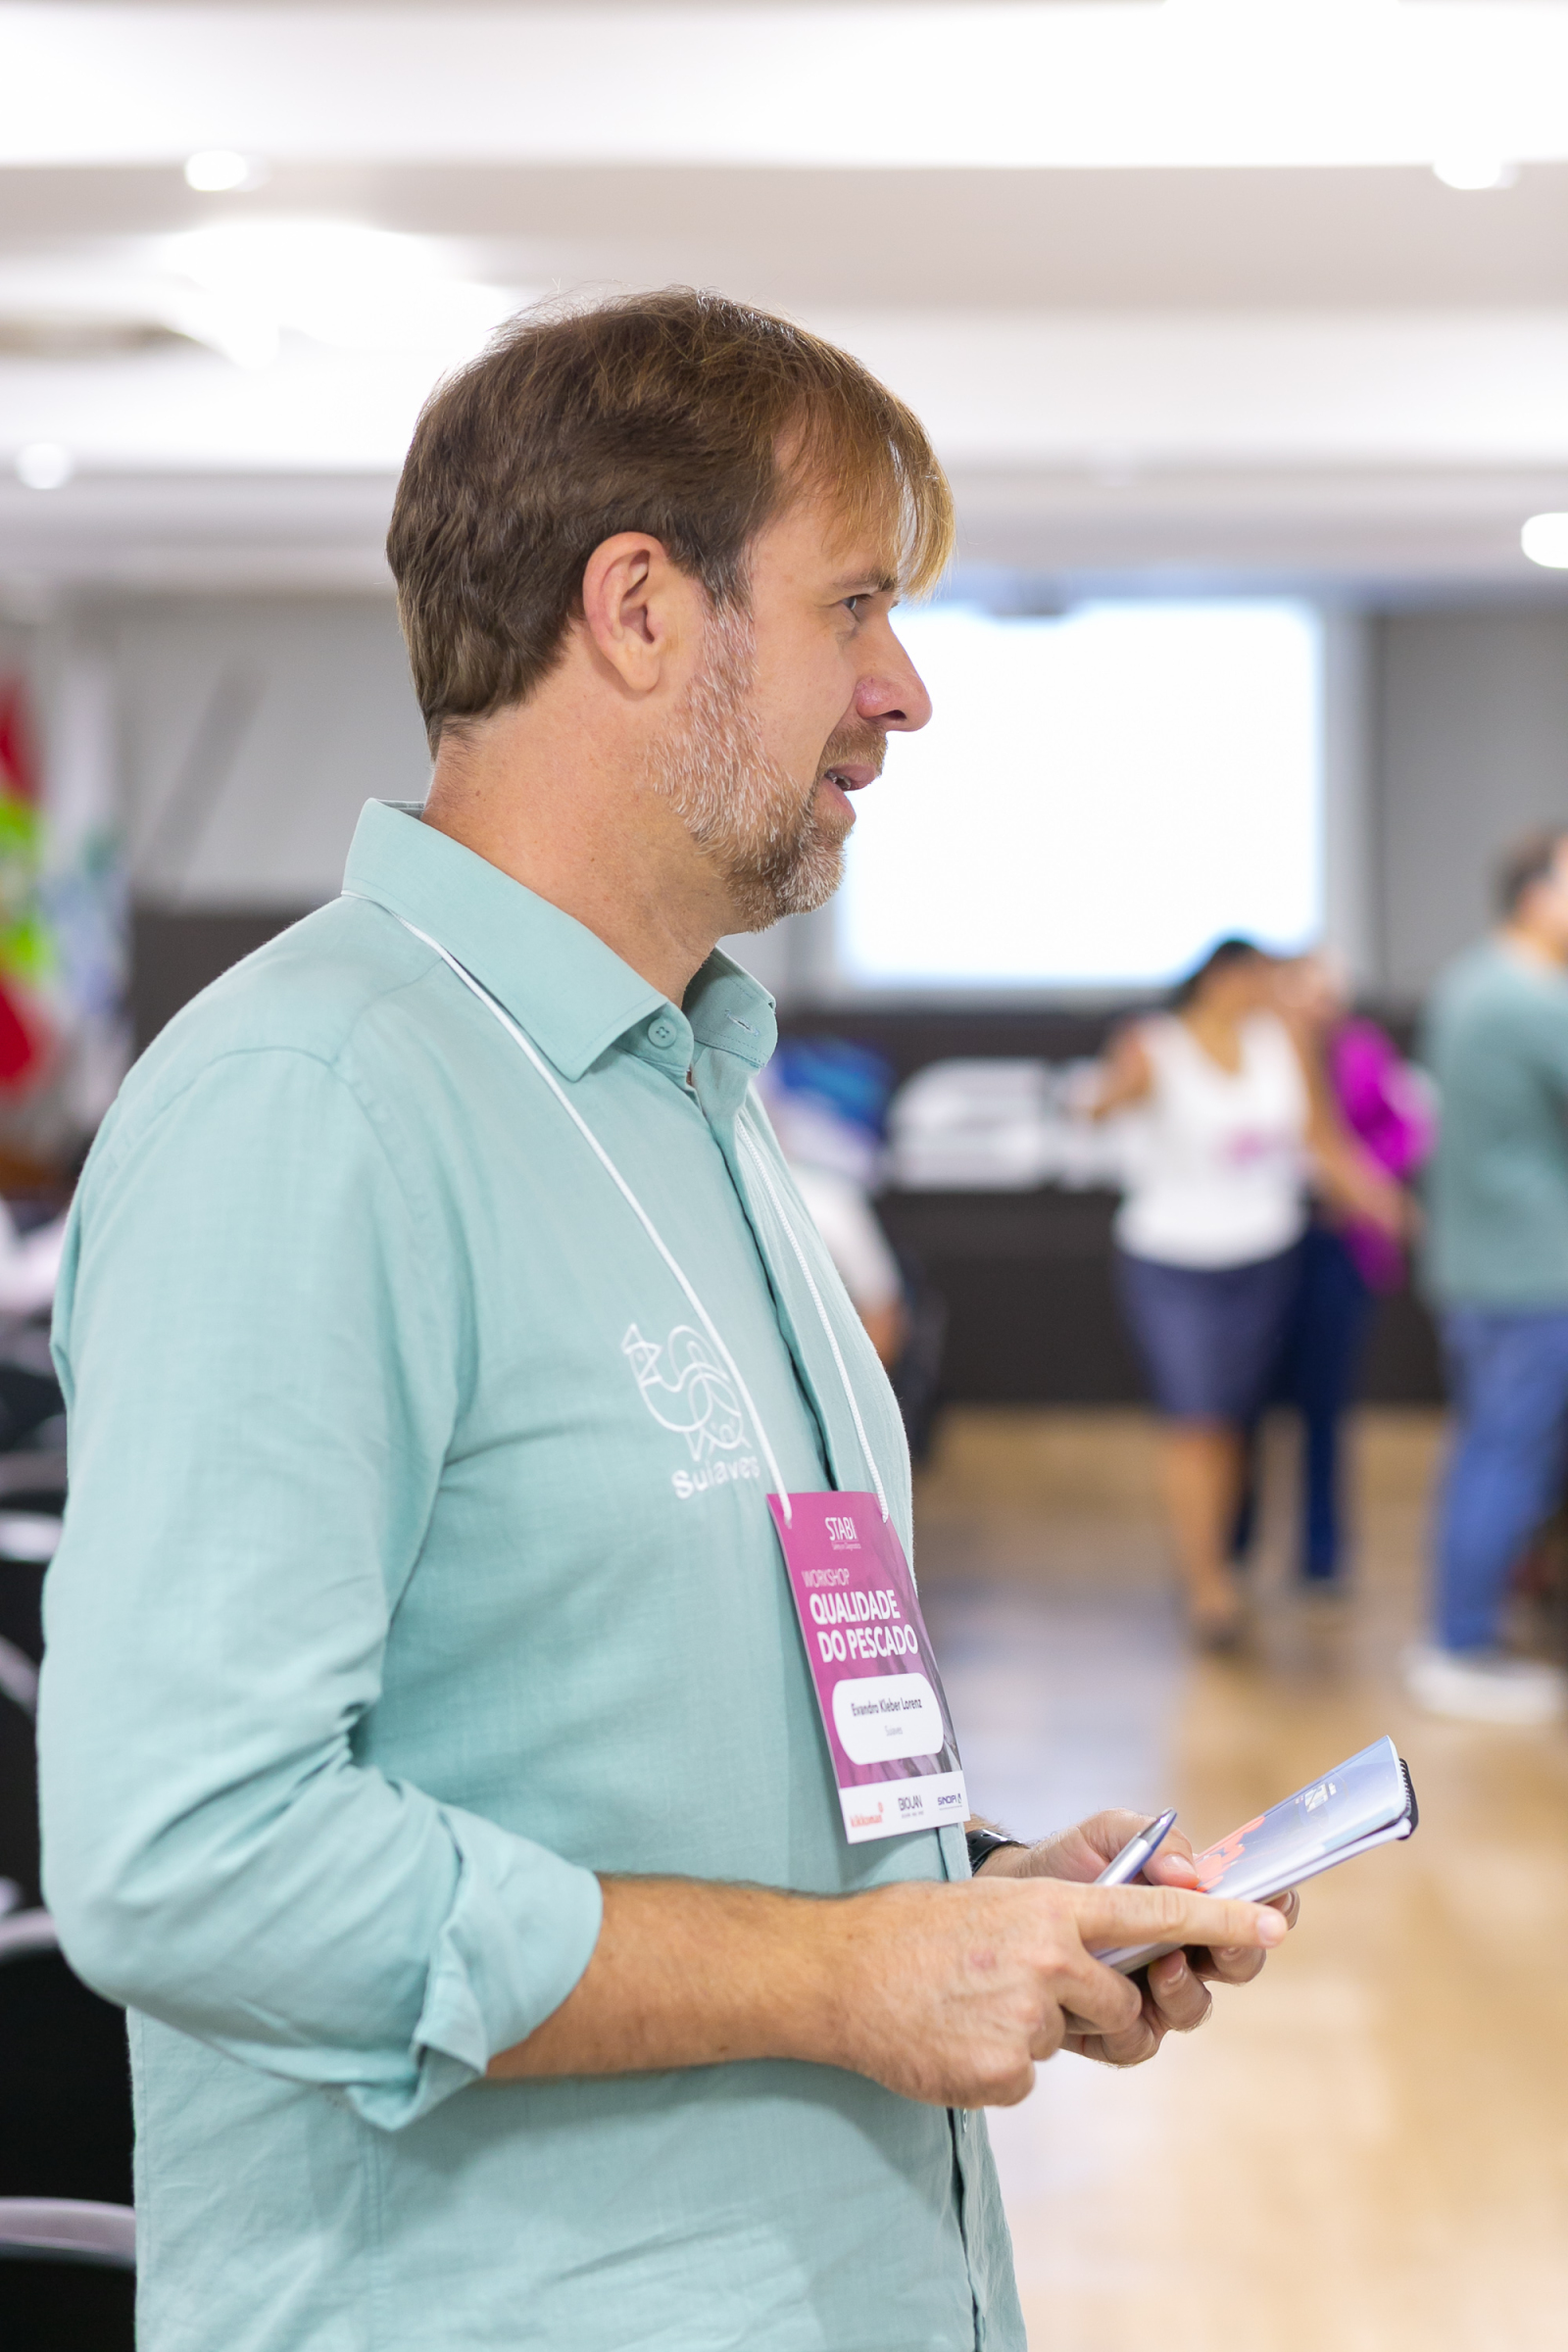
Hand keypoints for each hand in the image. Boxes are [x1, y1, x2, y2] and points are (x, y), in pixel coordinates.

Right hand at [820, 1869, 1286, 2107]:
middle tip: (1029, 1989)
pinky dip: (998, 2063)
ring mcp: (1029, 2017)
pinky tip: (955, 2035)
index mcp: (1051, 1908)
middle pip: (1121, 2005)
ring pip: (1071, 2040)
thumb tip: (1117, 1951)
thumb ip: (1061, 1922)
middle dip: (1092, 2009)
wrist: (840, 1972)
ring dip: (1035, 2031)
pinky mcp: (1007, 2070)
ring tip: (974, 2005)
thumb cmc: (917, 1930)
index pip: (1155, 1914)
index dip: (1220, 1924)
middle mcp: (1050, 1957)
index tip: (1275, 1927)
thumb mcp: (998, 1901)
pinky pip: (1029, 2075)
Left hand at [976, 1810, 1299, 2068]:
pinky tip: (1107, 2002)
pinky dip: (1129, 2027)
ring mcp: (1153, 1994)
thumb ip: (1150, 1841)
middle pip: (1238, 1966)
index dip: (1275, 1905)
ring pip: (1194, 2010)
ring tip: (1159, 1966)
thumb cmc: (1065, 1864)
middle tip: (1218, 1942)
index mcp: (1190, 1904)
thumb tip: (1190, 1873)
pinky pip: (1139, 2042)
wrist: (1003, 1900)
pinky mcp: (1114, 2028)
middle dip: (1237, 1955)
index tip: (1276, 1901)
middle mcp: (1184, 1952)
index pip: (1250, 1906)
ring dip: (1184, 1991)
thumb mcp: (1105, 1835)